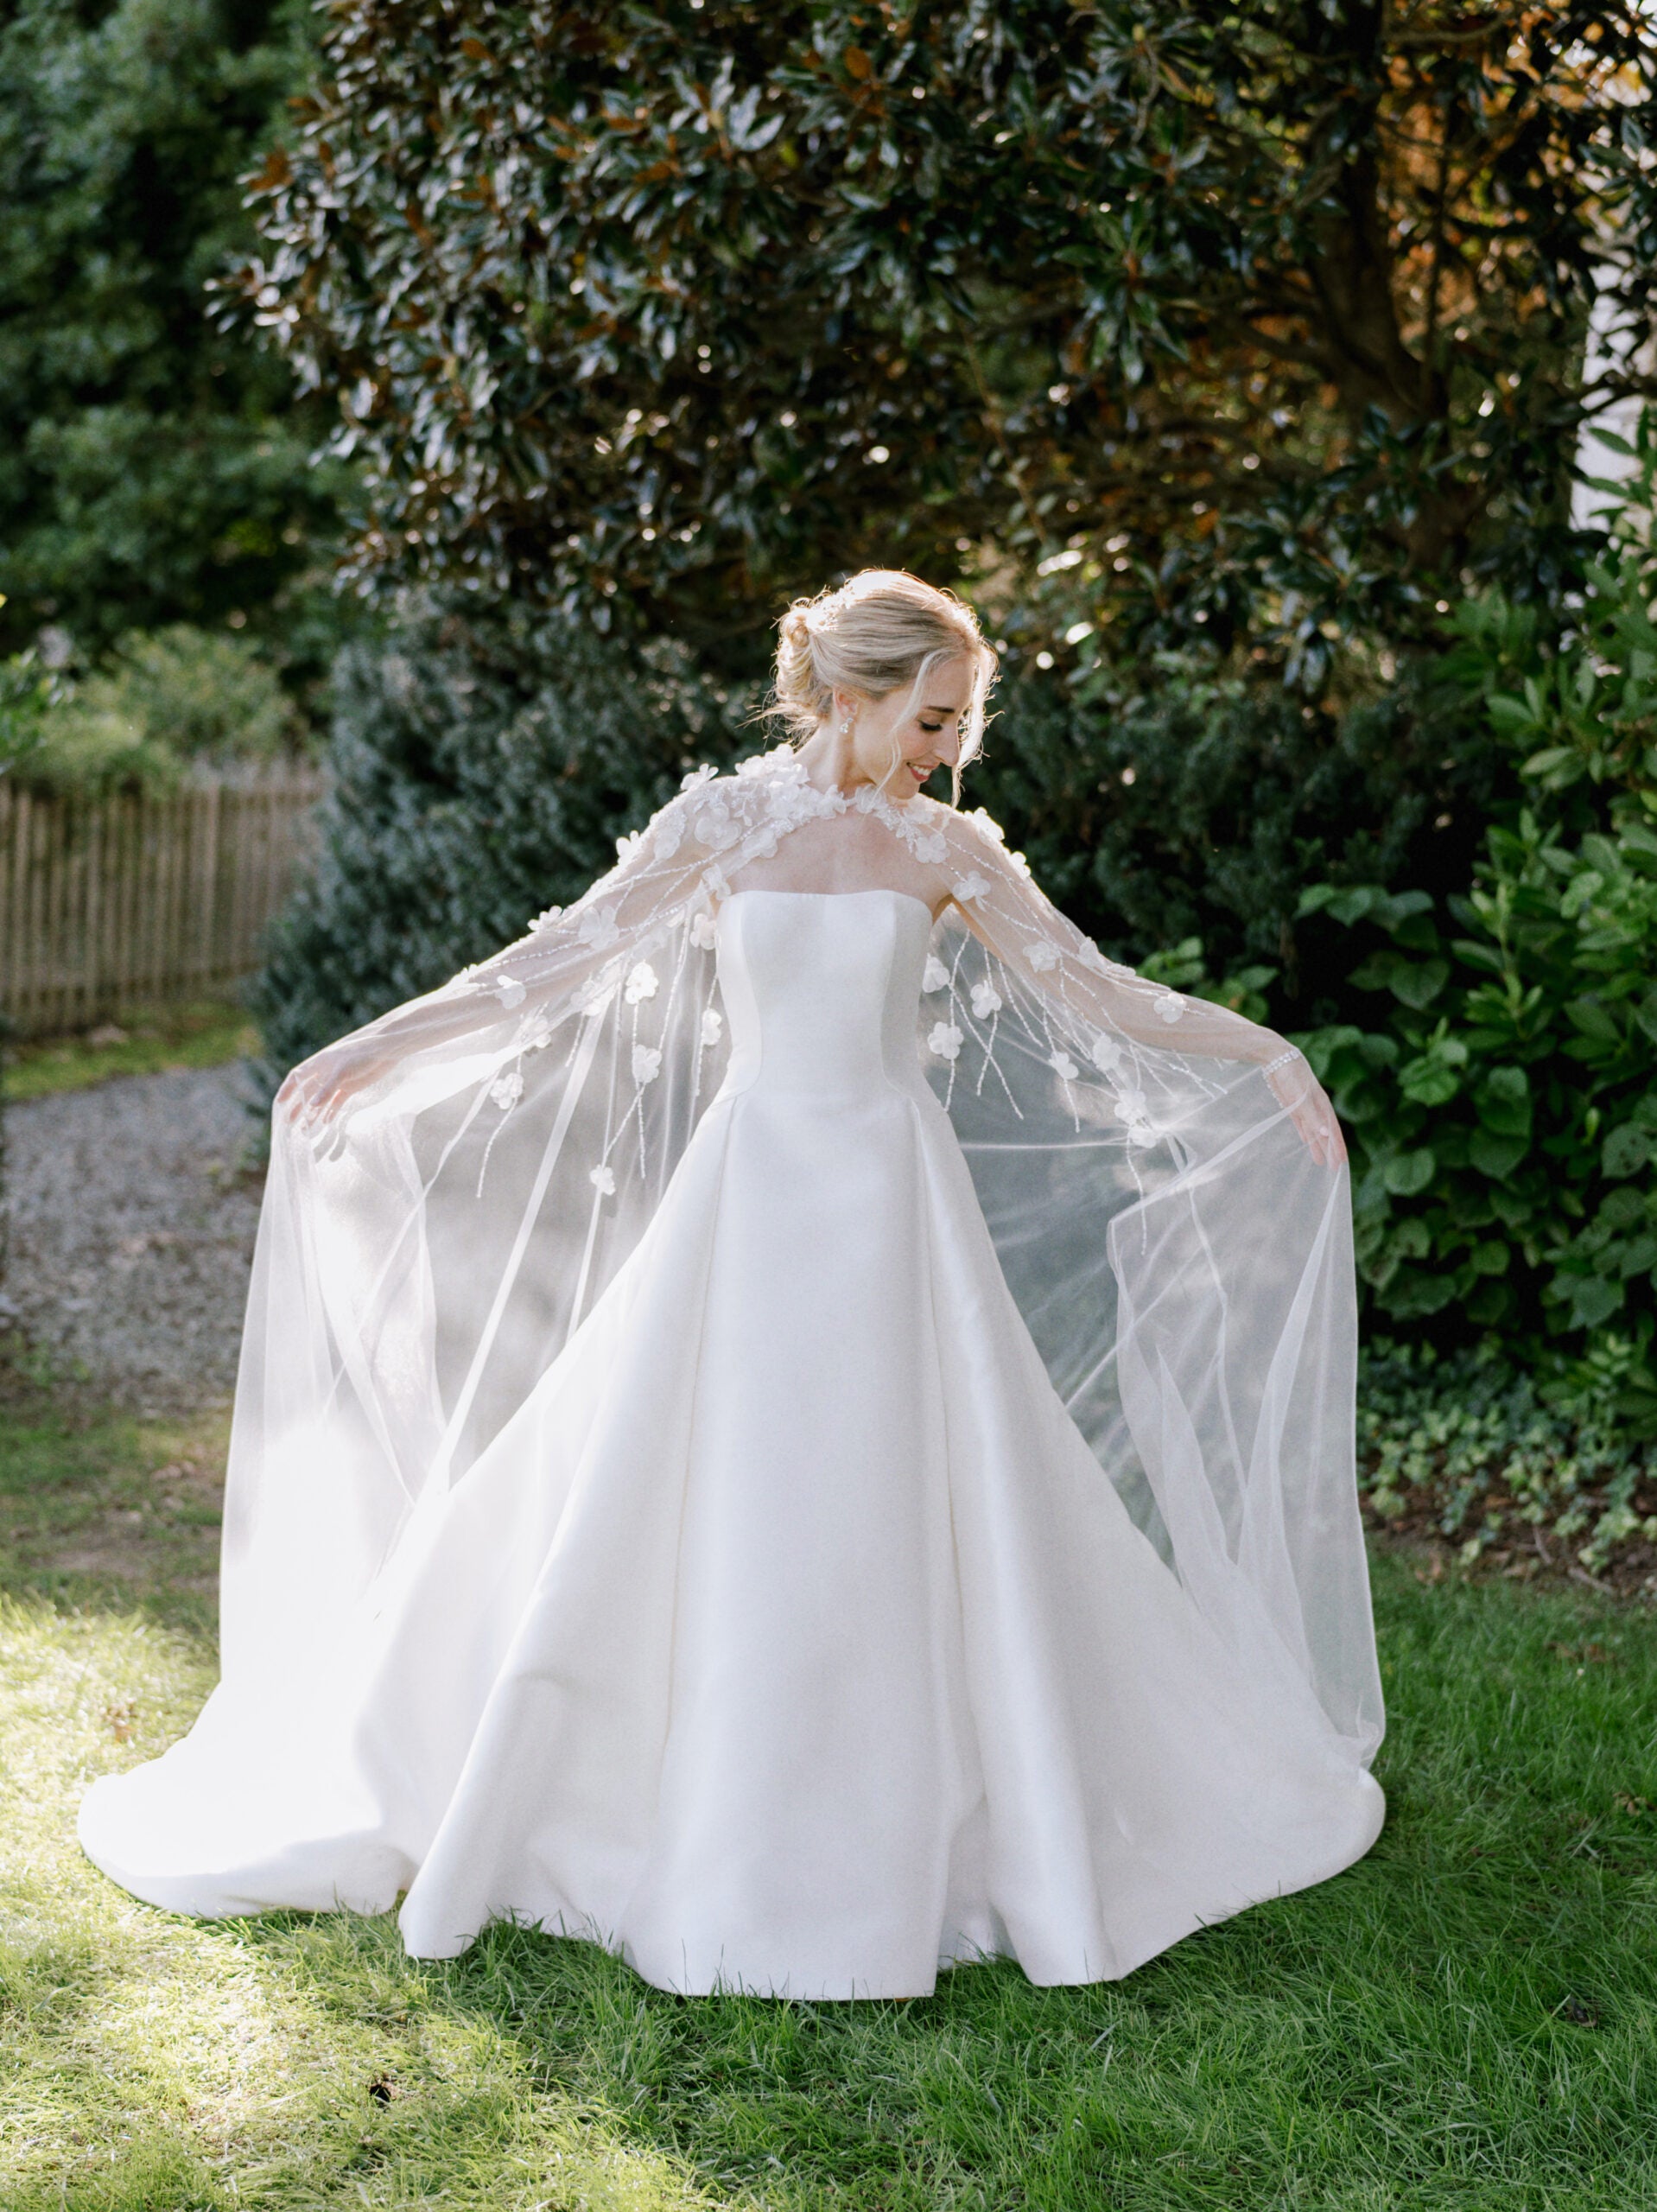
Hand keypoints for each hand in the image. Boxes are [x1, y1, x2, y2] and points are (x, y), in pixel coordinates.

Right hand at [275, 1041, 390, 1134]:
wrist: (385, 1052)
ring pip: (321, 1100)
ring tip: (305, 1129)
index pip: (297, 1077)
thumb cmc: (361, 1055)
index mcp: (319, 1063)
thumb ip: (327, 1089)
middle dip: (298, 1107)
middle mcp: (325, 1072)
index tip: (279, 1104)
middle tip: (289, 1123)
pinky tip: (325, 1123)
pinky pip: (336, 1102)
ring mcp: (338, 1081)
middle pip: (307, 1092)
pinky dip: (331, 1112)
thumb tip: (312, 1107)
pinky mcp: (350, 1087)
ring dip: (313, 1113)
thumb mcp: (342, 1072)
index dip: (287, 1089)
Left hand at [1262, 1047, 1345, 1168]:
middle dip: (1330, 1149)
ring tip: (1320, 1161)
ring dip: (1317, 1145)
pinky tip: (1307, 1141)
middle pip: (1325, 1132)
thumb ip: (1312, 1117)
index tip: (1342, 1162)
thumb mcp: (1301, 1098)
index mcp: (1321, 1105)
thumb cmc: (1291, 1076)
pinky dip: (1306, 1134)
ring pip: (1314, 1130)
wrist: (1278, 1058)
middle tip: (1335, 1167)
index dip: (1337, 1146)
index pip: (1332, 1130)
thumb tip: (1326, 1134)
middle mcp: (1315, 1107)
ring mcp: (1305, 1106)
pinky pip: (1302, 1124)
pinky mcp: (1293, 1105)